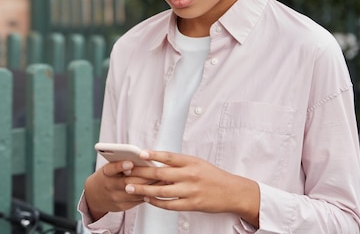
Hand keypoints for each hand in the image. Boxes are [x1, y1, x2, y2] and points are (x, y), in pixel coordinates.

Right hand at [84, 159, 157, 220]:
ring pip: (136, 192)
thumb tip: (141, 157)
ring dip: (150, 185)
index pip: (112, 169)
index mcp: (105, 173)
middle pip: (128, 182)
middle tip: (157, 170)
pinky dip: (149, 194)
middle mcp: (109, 186)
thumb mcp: (109, 168)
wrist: (94, 196)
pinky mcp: (122, 206)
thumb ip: (121, 163)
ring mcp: (116, 198)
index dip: (121, 166)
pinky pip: (138, 200)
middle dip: (144, 176)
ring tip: (164, 179)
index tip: (130, 162)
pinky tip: (159, 189)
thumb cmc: (107, 177)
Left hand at [124, 150, 259, 226]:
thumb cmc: (213, 176)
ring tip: (131, 188)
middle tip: (127, 172)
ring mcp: (191, 191)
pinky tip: (148, 199)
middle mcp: (190, 175)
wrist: (232, 191)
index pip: (169, 156)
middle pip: (160, 174)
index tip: (140, 154)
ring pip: (162, 191)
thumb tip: (157, 162)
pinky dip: (157, 202)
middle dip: (141, 173)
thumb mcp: (197, 163)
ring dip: (144, 190)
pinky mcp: (192, 204)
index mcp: (191, 162)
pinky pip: (170, 205)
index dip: (153, 155)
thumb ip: (179, 163)